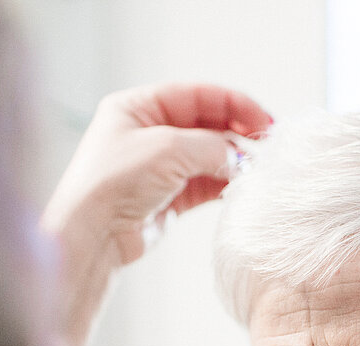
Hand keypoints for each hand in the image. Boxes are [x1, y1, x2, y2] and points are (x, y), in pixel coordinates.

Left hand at [40, 83, 270, 345]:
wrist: (93, 235)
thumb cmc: (115, 182)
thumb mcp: (168, 149)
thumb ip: (211, 146)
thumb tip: (242, 158)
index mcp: (138, 106)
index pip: (197, 96)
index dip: (234, 105)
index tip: (264, 121)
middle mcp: (147, 133)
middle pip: (205, 124)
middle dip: (236, 134)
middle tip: (267, 146)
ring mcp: (157, 167)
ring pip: (207, 156)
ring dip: (232, 162)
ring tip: (256, 171)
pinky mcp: (166, 197)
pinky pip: (203, 184)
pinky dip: (223, 185)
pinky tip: (241, 187)